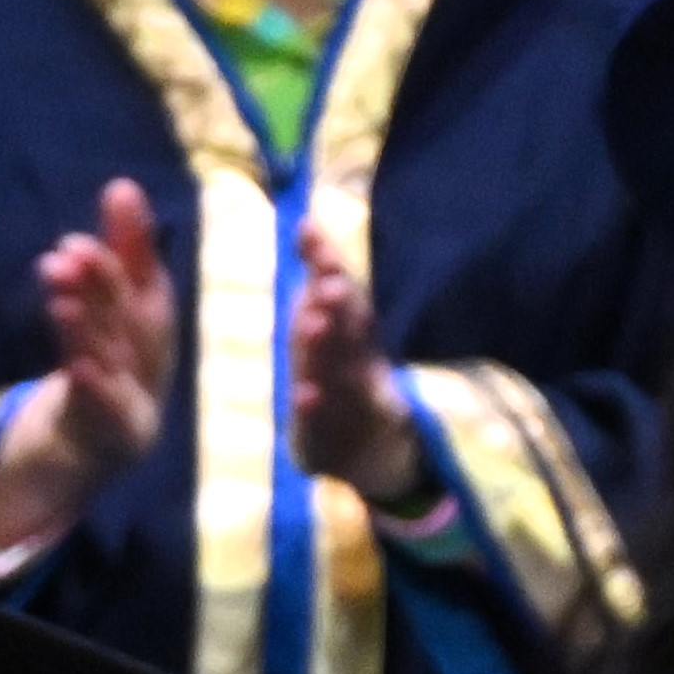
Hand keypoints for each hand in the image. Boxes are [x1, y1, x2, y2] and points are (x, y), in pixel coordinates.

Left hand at [0, 181, 176, 561]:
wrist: (68, 471)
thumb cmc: (92, 389)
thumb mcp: (97, 322)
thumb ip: (106, 266)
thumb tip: (121, 188)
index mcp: (151, 338)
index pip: (147, 281)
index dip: (136, 239)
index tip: (119, 192)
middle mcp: (152, 368)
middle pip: (132, 317)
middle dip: (107, 278)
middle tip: (74, 245)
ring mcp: (136, 406)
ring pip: (114, 357)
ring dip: (90, 322)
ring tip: (64, 285)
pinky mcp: (115, 442)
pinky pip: (103, 412)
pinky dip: (95, 386)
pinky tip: (79, 366)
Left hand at [285, 240, 432, 512]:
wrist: (369, 453)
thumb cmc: (347, 376)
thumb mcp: (336, 326)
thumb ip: (321, 275)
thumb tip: (304, 220)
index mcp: (355, 332)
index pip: (342, 291)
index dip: (326, 263)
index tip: (308, 232)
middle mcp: (358, 360)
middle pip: (347, 327)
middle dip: (338, 304)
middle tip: (326, 281)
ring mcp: (351, 400)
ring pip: (339, 370)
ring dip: (326, 348)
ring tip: (315, 323)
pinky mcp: (333, 434)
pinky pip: (324, 420)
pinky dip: (314, 408)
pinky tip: (305, 395)